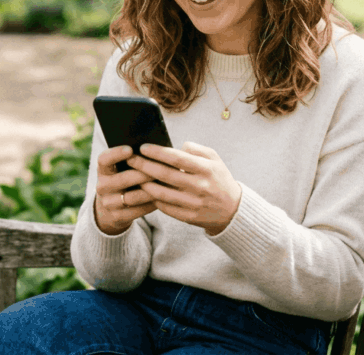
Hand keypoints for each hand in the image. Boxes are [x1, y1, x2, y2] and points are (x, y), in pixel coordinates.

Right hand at [93, 145, 157, 235]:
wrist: (111, 208)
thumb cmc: (124, 179)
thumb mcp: (121, 169)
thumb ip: (135, 159)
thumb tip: (158, 148)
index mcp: (103, 170)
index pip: (104, 159)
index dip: (116, 154)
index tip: (130, 149)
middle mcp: (102, 186)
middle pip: (123, 179)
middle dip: (143, 173)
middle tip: (162, 169)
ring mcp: (108, 203)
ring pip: (132, 197)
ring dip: (151, 190)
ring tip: (166, 185)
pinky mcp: (117, 217)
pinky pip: (138, 211)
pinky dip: (151, 204)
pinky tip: (163, 199)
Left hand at [128, 142, 242, 235]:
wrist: (233, 209)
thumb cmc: (218, 178)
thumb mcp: (214, 158)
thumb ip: (195, 149)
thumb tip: (176, 146)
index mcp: (206, 169)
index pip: (177, 158)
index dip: (158, 152)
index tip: (142, 147)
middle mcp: (200, 187)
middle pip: (166, 175)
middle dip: (145, 166)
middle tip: (131, 159)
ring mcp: (195, 204)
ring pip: (162, 194)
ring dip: (145, 184)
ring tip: (134, 175)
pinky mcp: (190, 217)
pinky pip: (166, 208)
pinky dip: (154, 199)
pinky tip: (146, 191)